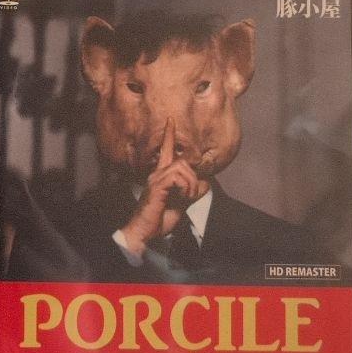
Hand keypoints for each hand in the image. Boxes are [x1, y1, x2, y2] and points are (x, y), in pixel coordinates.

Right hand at [119, 121, 201, 255]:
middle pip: (183, 162)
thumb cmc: (159, 219)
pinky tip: (180, 198)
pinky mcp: (157, 185)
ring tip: (185, 198)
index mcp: (161, 176)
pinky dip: (186, 188)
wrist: (145, 233)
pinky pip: (179, 177)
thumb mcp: (182, 205)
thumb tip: (206, 182)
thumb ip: (193, 192)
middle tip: (190, 195)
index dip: (169, 135)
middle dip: (194, 179)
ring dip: (191, 185)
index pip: (165, 150)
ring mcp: (156, 178)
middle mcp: (157, 174)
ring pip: (183, 168)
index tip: (171, 119)